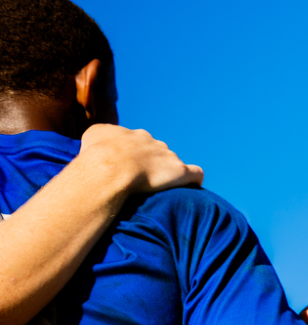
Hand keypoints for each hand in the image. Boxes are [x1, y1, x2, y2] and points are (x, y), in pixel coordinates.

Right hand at [78, 124, 201, 193]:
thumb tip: (104, 141)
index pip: (141, 143)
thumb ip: (103, 134)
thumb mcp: (94, 134)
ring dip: (170, 174)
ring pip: (175, 163)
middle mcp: (155, 143)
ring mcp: (170, 157)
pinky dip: (194, 180)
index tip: (129, 170)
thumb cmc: (96, 154)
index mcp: (136, 136)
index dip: (136, 157)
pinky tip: (191, 188)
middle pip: (159, 153)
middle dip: (154, 165)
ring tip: (161, 190)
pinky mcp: (181, 171)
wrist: (110, 167)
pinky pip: (196, 173)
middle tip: (142, 182)